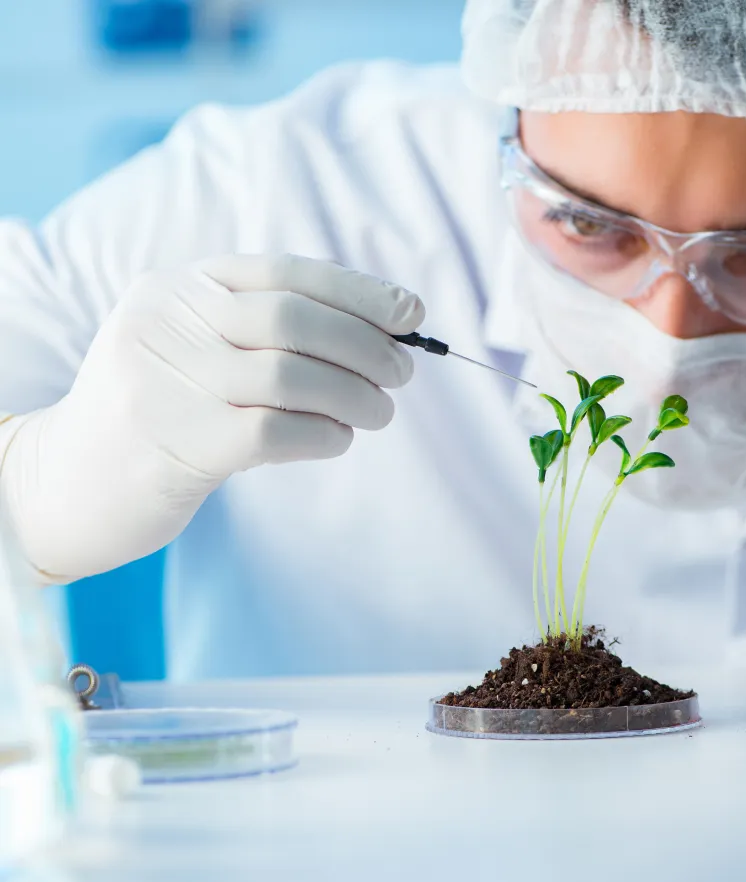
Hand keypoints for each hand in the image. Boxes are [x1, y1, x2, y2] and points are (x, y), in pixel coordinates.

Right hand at [0, 254, 423, 580]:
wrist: (69, 480)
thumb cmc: (159, 409)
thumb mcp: (196, 347)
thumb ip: (266, 330)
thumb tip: (380, 329)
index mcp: (179, 287)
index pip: (287, 273)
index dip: (359, 291)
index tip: (411, 313)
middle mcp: (168, 322)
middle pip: (295, 320)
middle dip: (366, 345)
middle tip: (402, 373)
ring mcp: (168, 382)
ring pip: (294, 377)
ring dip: (356, 395)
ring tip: (379, 412)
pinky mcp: (178, 443)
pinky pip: (277, 431)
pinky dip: (324, 434)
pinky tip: (337, 438)